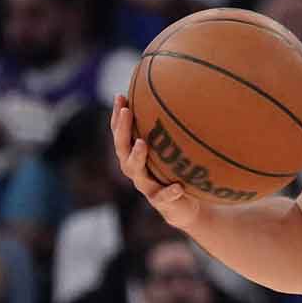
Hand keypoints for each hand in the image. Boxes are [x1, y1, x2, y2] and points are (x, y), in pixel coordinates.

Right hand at [112, 97, 201, 229]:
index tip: (120, 96)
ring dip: (138, 157)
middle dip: (122, 129)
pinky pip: (163, 196)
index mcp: (133, 155)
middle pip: (122, 148)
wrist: (184, 207)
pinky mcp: (161, 201)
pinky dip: (170, 191)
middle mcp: (135, 170)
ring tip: (142, 143)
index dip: (117, 116)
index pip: (120, 133)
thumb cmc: (175, 172)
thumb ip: (169, 131)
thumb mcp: (171, 151)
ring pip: (136, 171)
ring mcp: (146, 186)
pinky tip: (178, 187)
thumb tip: (179, 95)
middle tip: (126, 112)